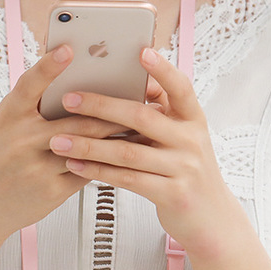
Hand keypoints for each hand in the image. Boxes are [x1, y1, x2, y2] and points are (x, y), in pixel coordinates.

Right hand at [0, 45, 127, 246]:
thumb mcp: (2, 126)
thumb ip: (30, 107)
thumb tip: (72, 87)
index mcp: (8, 117)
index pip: (29, 85)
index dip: (49, 66)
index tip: (70, 49)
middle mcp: (21, 140)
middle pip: (75, 119)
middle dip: (109, 110)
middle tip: (136, 97)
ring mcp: (37, 167)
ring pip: (86, 146)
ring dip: (114, 135)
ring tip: (137, 124)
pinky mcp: (52, 191)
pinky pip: (87, 171)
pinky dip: (106, 161)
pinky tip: (123, 154)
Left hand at [48, 47, 236, 258]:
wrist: (212, 218)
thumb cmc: (188, 172)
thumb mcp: (184, 139)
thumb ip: (164, 115)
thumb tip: (139, 83)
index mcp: (194, 120)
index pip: (181, 87)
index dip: (162, 69)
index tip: (140, 51)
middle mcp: (191, 141)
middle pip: (142, 116)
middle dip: (101, 106)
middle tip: (68, 99)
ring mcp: (183, 168)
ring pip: (128, 152)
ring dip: (89, 144)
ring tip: (58, 140)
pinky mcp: (172, 194)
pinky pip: (127, 179)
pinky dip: (98, 171)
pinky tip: (76, 165)